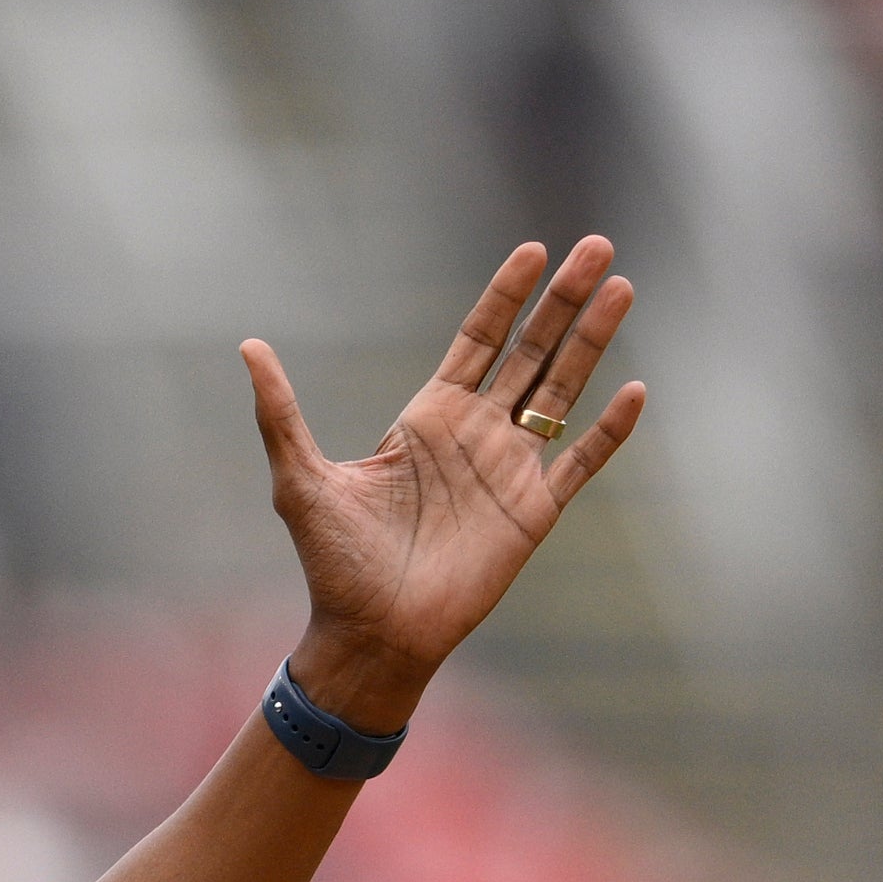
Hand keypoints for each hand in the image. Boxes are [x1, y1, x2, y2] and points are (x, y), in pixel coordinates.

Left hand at [241, 236, 646, 728]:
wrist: (369, 635)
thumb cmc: (333, 564)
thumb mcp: (299, 479)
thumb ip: (280, 412)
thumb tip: (248, 346)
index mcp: (428, 418)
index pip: (478, 340)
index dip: (507, 296)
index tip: (534, 251)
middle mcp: (476, 435)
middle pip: (531, 351)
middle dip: (564, 301)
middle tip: (597, 246)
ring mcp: (509, 471)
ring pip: (563, 390)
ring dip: (593, 341)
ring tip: (622, 288)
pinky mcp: (533, 513)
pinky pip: (581, 463)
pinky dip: (608, 431)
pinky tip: (634, 391)